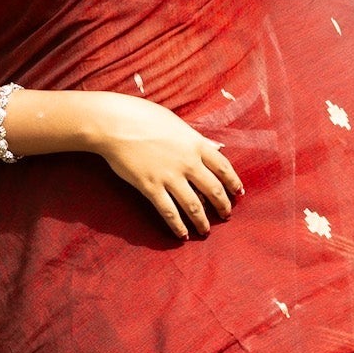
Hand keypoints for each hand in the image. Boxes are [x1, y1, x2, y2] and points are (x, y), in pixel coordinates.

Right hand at [81, 92, 243, 238]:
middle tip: (226, 215)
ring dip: (202, 221)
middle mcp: (187, 162)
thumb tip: (217, 147)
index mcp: (195, 143)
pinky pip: (169, 212)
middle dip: (222, 206)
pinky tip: (183, 235)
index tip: (238, 193)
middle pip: (213, 190)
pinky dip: (178, 226)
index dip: (233, 182)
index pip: (223, 167)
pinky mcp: (151, 188)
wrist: (115, 124)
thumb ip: (198, 138)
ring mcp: (170, 177)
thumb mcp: (176, 123)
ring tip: (206, 231)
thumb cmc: (143, 117)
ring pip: (194, 206)